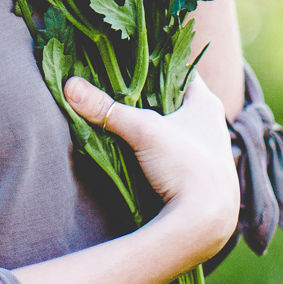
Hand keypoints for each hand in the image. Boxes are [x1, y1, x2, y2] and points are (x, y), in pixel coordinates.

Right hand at [64, 73, 238, 261]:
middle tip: (118, 87)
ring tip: (125, 117)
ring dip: (153, 124)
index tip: (129, 60)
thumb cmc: (185, 166)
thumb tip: (69, 85)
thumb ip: (106, 109)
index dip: (155, 63)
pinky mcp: (199, 174)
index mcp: (206, 103)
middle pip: (175, 98)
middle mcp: (212, 123)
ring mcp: (208, 151)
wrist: (206, 223)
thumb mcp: (143, 131)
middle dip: (148, 95)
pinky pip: (175, 150)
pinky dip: (158, 147)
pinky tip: (139, 151)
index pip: (180, 69)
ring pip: (175, 126)